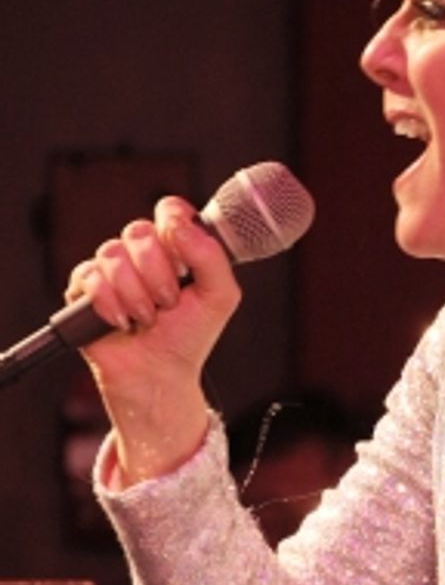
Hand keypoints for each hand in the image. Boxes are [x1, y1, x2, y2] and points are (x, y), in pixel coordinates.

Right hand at [65, 197, 240, 483]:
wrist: (160, 375)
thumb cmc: (189, 336)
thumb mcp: (219, 297)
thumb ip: (212, 256)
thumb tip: (182, 226)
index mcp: (174, 247)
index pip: (169, 209)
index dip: (174, 221)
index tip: (183, 252)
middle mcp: (140, 253)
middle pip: (139, 230)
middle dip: (158, 271)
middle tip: (169, 302)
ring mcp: (110, 268)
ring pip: (112, 254)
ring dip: (136, 293)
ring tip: (147, 319)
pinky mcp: (84, 289)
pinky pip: (90, 277)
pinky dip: (110, 302)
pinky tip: (123, 322)